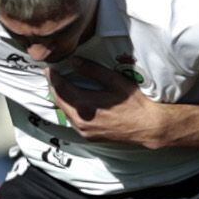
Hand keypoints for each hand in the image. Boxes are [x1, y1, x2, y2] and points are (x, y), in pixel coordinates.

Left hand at [46, 57, 161, 145]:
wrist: (148, 127)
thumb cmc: (135, 104)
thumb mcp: (115, 81)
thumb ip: (93, 71)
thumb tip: (74, 62)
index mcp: (85, 106)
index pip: (61, 89)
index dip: (53, 77)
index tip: (50, 68)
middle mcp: (81, 122)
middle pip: (59, 101)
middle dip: (55, 87)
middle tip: (53, 75)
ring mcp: (84, 132)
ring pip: (65, 112)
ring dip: (62, 98)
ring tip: (62, 85)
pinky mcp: (89, 137)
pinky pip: (73, 120)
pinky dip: (70, 109)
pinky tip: (74, 101)